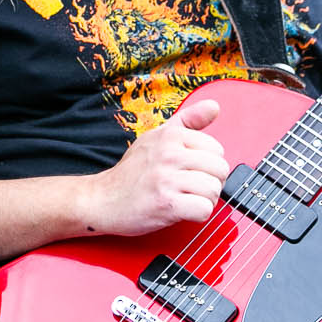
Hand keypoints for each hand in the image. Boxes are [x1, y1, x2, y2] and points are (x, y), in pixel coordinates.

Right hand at [79, 98, 228, 234]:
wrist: (102, 199)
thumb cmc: (132, 171)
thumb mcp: (157, 137)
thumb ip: (189, 120)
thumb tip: (214, 107)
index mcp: (171, 135)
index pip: (216, 149)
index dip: (208, 164)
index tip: (192, 170)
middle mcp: (169, 154)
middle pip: (219, 169)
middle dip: (211, 182)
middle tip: (192, 187)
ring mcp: (166, 179)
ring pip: (213, 190)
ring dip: (205, 200)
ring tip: (186, 198)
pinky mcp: (166, 204)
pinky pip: (204, 209)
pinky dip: (198, 214)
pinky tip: (183, 210)